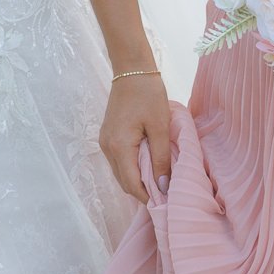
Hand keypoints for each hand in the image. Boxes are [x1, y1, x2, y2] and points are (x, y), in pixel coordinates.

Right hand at [100, 74, 172, 203]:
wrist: (131, 70)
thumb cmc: (148, 95)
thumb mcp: (160, 128)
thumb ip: (161, 159)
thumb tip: (162, 186)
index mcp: (119, 147)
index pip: (132, 185)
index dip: (149, 198)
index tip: (168, 203)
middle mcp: (107, 147)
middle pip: (124, 182)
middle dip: (143, 192)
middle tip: (167, 194)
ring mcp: (105, 141)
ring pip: (121, 172)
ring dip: (138, 180)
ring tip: (160, 180)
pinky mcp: (108, 136)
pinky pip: (119, 161)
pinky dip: (132, 168)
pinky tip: (149, 165)